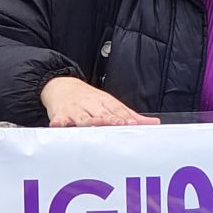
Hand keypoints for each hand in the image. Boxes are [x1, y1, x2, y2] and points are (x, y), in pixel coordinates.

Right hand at [41, 76, 156, 127]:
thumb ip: (131, 116)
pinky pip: (60, 120)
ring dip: (88, 121)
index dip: (125, 117)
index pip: (117, 110)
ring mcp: (76, 110)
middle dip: (110, 120)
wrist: (61, 86)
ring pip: (83, 117)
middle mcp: (91, 105)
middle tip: (120, 125)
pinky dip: (59, 122)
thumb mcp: (110, 105)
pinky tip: (58, 125)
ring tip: (94, 126)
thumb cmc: (90, 100)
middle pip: (102, 113)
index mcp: (105, 103)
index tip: (133, 123)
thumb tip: (154, 123)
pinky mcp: (61, 115)